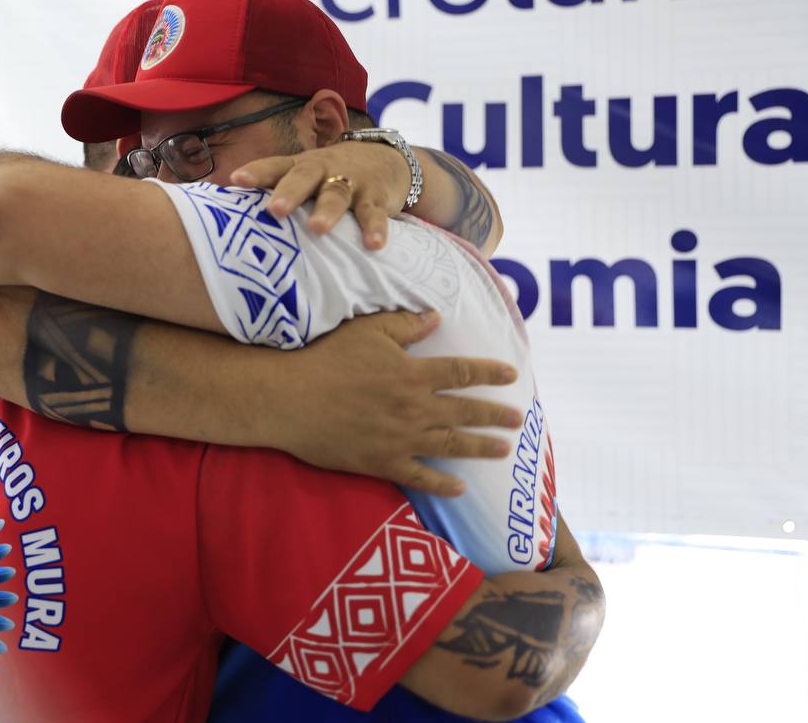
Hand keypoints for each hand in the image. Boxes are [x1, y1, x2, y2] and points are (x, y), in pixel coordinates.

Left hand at [230, 139, 410, 248]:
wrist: (385, 157)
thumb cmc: (328, 175)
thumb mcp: (302, 176)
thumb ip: (274, 193)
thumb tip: (226, 221)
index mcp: (299, 166)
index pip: (274, 166)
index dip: (256, 172)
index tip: (235, 180)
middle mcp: (322, 170)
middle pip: (303, 177)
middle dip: (289, 192)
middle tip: (275, 210)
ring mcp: (350, 182)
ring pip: (337, 194)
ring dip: (327, 211)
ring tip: (317, 229)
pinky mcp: (375, 197)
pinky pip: (373, 213)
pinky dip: (374, 229)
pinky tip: (373, 246)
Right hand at [266, 309, 519, 495]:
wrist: (290, 399)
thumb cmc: (326, 358)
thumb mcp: (367, 330)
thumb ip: (405, 324)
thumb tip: (436, 318)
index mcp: (413, 373)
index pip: (462, 372)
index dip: (489, 373)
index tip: (512, 376)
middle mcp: (415, 408)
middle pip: (465, 412)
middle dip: (495, 415)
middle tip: (517, 419)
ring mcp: (401, 439)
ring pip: (452, 445)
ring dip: (480, 448)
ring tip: (503, 450)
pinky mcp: (382, 462)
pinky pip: (420, 477)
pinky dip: (443, 484)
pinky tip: (460, 488)